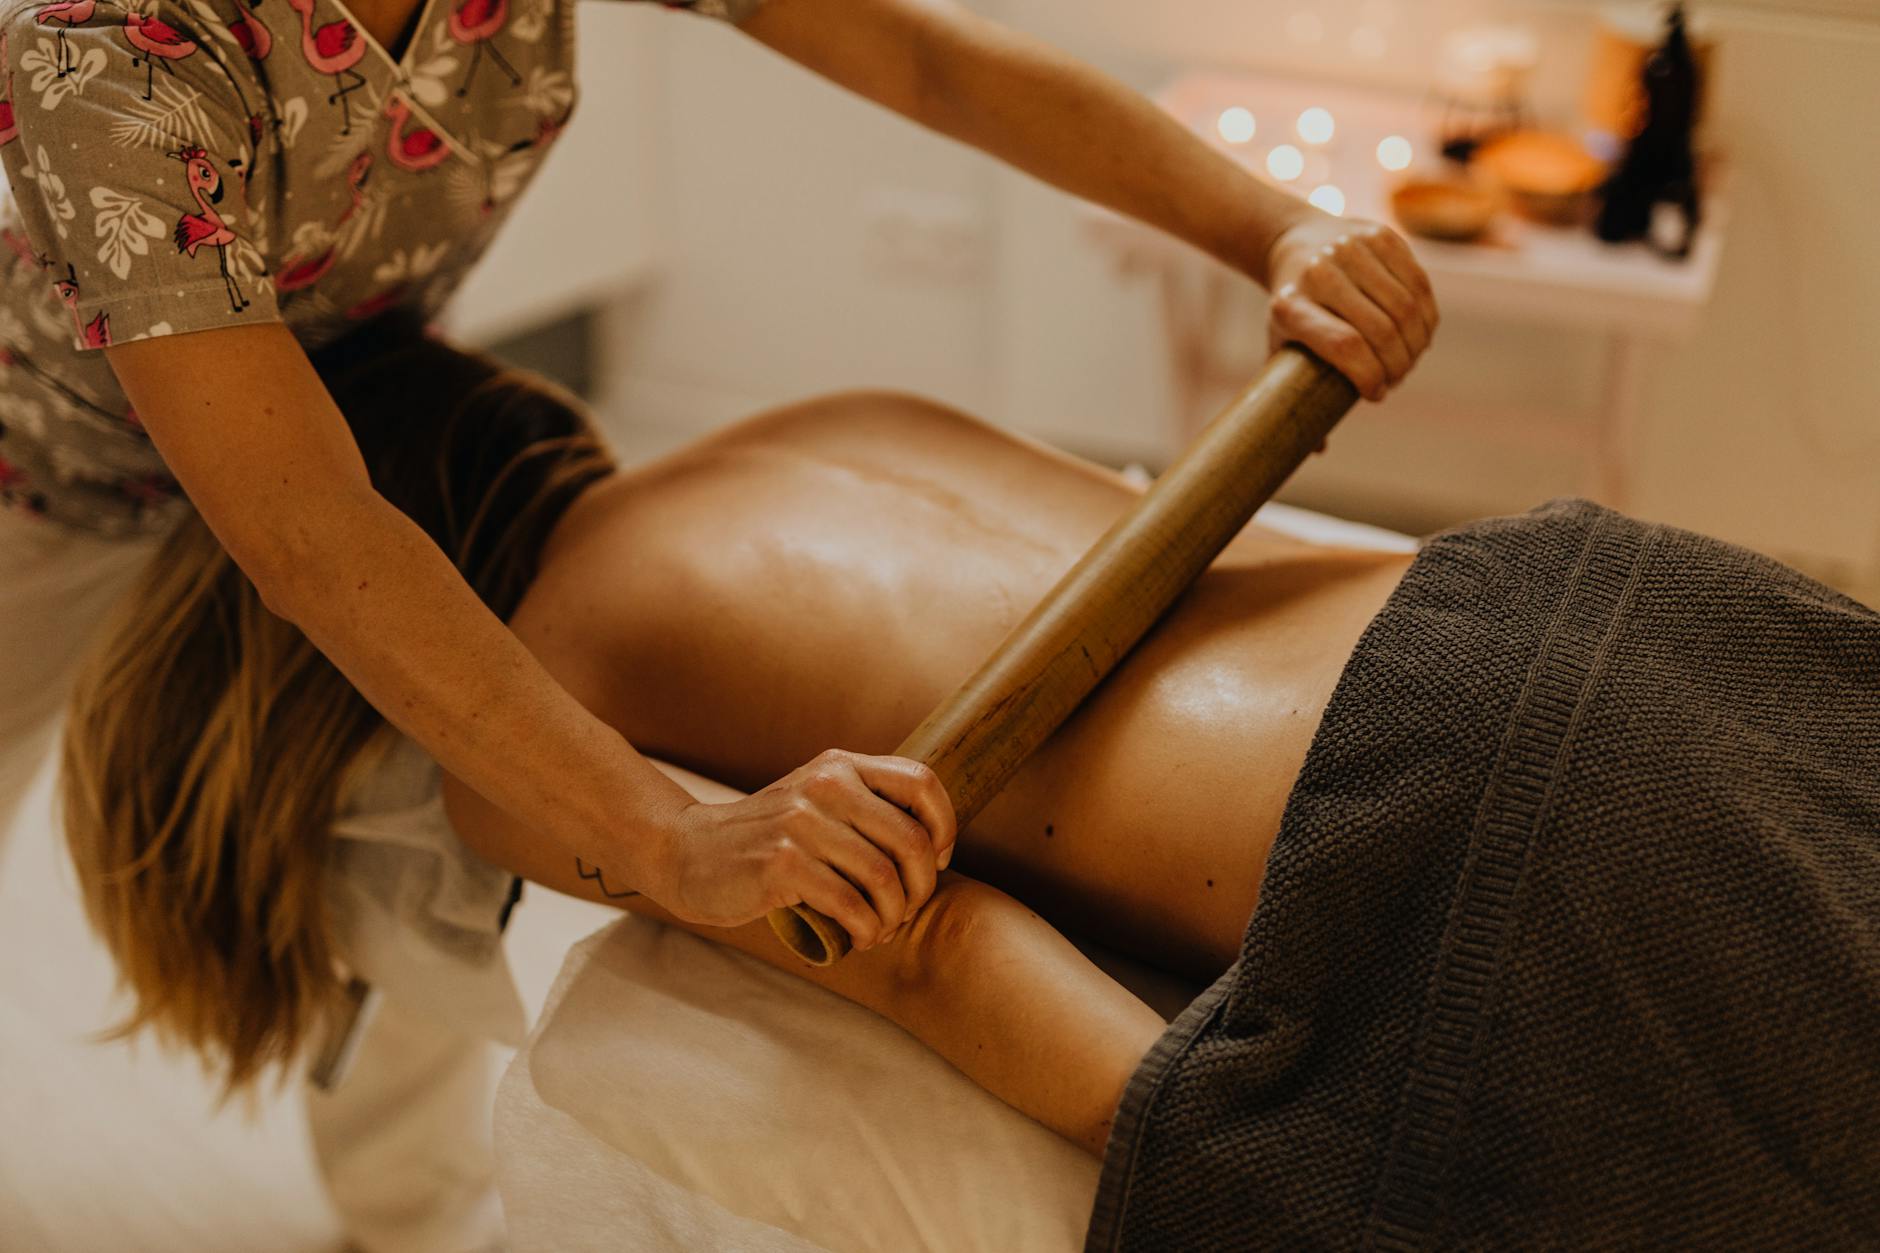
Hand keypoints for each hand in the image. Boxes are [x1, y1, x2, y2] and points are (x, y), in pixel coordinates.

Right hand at [658, 748, 956, 948]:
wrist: (687, 853)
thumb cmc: (766, 839)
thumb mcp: (816, 804)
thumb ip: (865, 810)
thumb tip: (934, 849)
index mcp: (841, 766)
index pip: (922, 782)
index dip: (944, 827)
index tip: (937, 862)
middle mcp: (826, 785)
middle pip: (911, 840)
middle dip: (921, 888)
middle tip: (904, 911)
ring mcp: (802, 822)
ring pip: (884, 877)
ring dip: (892, 916)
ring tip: (878, 930)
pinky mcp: (782, 863)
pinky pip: (850, 903)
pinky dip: (865, 929)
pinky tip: (857, 937)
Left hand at [1264, 213, 1438, 403]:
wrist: (1295, 241)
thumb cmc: (1292, 310)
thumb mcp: (1280, 347)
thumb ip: (1293, 397)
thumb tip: (1317, 450)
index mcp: (1290, 306)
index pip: (1343, 347)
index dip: (1369, 376)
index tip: (1375, 394)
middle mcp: (1320, 273)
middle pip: (1381, 330)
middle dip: (1397, 364)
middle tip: (1395, 379)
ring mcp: (1351, 249)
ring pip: (1406, 308)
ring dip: (1415, 344)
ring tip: (1407, 361)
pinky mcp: (1381, 236)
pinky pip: (1419, 284)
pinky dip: (1426, 317)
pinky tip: (1419, 335)